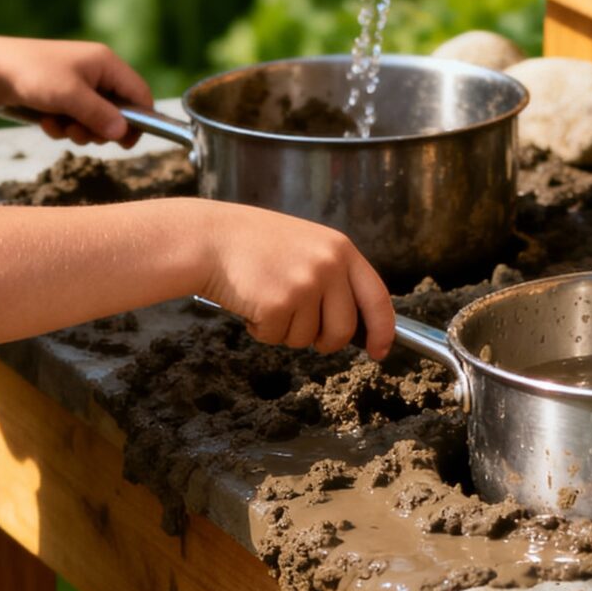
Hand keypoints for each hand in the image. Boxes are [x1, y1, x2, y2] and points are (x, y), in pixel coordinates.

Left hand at [0, 37, 151, 146]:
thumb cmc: (33, 74)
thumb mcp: (71, 96)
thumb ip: (100, 115)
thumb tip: (124, 133)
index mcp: (106, 63)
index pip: (139, 93)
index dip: (140, 120)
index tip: (126, 143)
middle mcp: (96, 72)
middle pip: (118, 111)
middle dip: (99, 129)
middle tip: (80, 134)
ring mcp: (79, 84)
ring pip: (95, 119)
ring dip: (78, 130)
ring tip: (58, 126)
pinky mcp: (62, 95)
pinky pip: (75, 118)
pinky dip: (63, 125)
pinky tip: (45, 121)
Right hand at [200, 205, 395, 359]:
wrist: (208, 239)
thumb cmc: (253, 246)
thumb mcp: (306, 247)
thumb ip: (333, 277)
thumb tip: (354, 325)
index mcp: (340, 249)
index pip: (377, 297)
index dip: (382, 331)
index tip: (380, 351)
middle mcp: (328, 265)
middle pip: (343, 330)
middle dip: (323, 341)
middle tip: (298, 327)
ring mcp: (304, 284)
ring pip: (307, 338)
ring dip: (284, 331)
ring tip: (265, 298)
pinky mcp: (278, 303)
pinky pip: (277, 338)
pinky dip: (261, 331)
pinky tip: (249, 303)